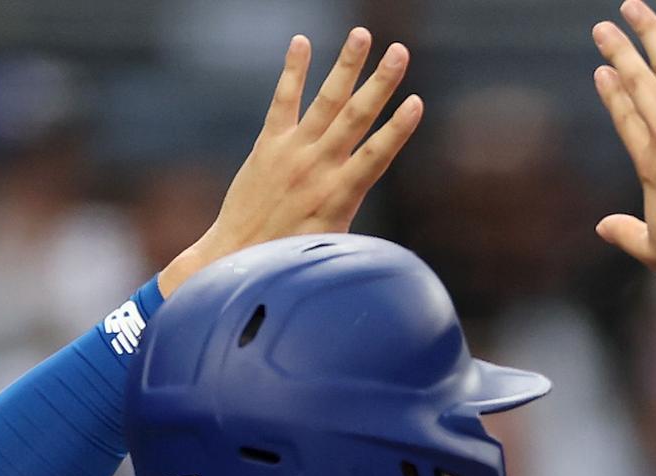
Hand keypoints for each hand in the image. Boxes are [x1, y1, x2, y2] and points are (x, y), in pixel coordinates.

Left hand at [157, 29, 423, 295]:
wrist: (238, 256)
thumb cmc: (291, 260)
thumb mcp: (334, 246)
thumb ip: (354, 216)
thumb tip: (378, 223)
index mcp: (340, 196)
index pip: (377, 155)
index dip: (398, 128)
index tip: (417, 102)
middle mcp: (318, 167)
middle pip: (356, 116)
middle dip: (380, 82)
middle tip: (399, 52)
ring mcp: (292, 151)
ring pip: (325, 100)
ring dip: (346, 65)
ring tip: (362, 35)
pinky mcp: (268, 144)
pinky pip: (283, 100)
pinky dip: (293, 71)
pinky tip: (302, 42)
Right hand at [589, 3, 655, 285]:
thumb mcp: (654, 248)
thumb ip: (627, 235)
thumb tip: (602, 227)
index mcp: (647, 162)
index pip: (624, 116)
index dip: (612, 91)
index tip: (603, 71)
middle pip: (635, 82)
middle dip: (618, 51)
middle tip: (602, 28)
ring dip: (648, 32)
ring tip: (632, 7)